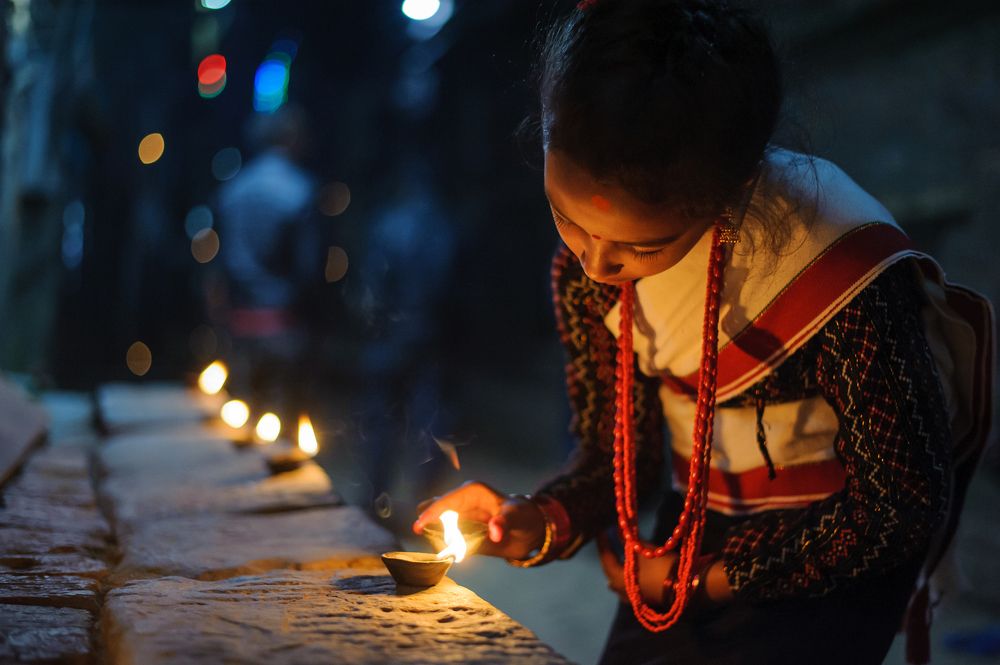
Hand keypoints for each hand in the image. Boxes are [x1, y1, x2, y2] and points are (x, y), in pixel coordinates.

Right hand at [413, 481, 545, 559]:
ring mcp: (461, 517)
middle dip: (427, 519)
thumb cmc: (523, 516)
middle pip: (436, 508)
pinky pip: (446, 538)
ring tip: (433, 543)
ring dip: (433, 533)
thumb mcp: (516, 516)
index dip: (431, 512)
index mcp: (471, 492)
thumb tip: (495, 532)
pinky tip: (446, 552)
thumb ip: (505, 522)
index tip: (419, 525)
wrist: (529, 530)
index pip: (446, 501)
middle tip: (420, 532)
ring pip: (438, 523)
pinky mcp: (462, 531)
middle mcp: (462, 502)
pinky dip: (442, 544)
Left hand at [597, 533, 677, 605]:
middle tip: (606, 539)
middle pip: (608, 569)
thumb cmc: (662, 567)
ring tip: (613, 554)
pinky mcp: (640, 599)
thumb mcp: (643, 550)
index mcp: (617, 578)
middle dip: (607, 554)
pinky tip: (626, 569)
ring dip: (614, 566)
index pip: (605, 557)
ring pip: (616, 579)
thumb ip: (628, 540)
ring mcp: (629, 598)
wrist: (684, 588)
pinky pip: (625, 585)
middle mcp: (620, 590)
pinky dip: (623, 575)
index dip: (603, 542)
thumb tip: (619, 529)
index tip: (600, 530)